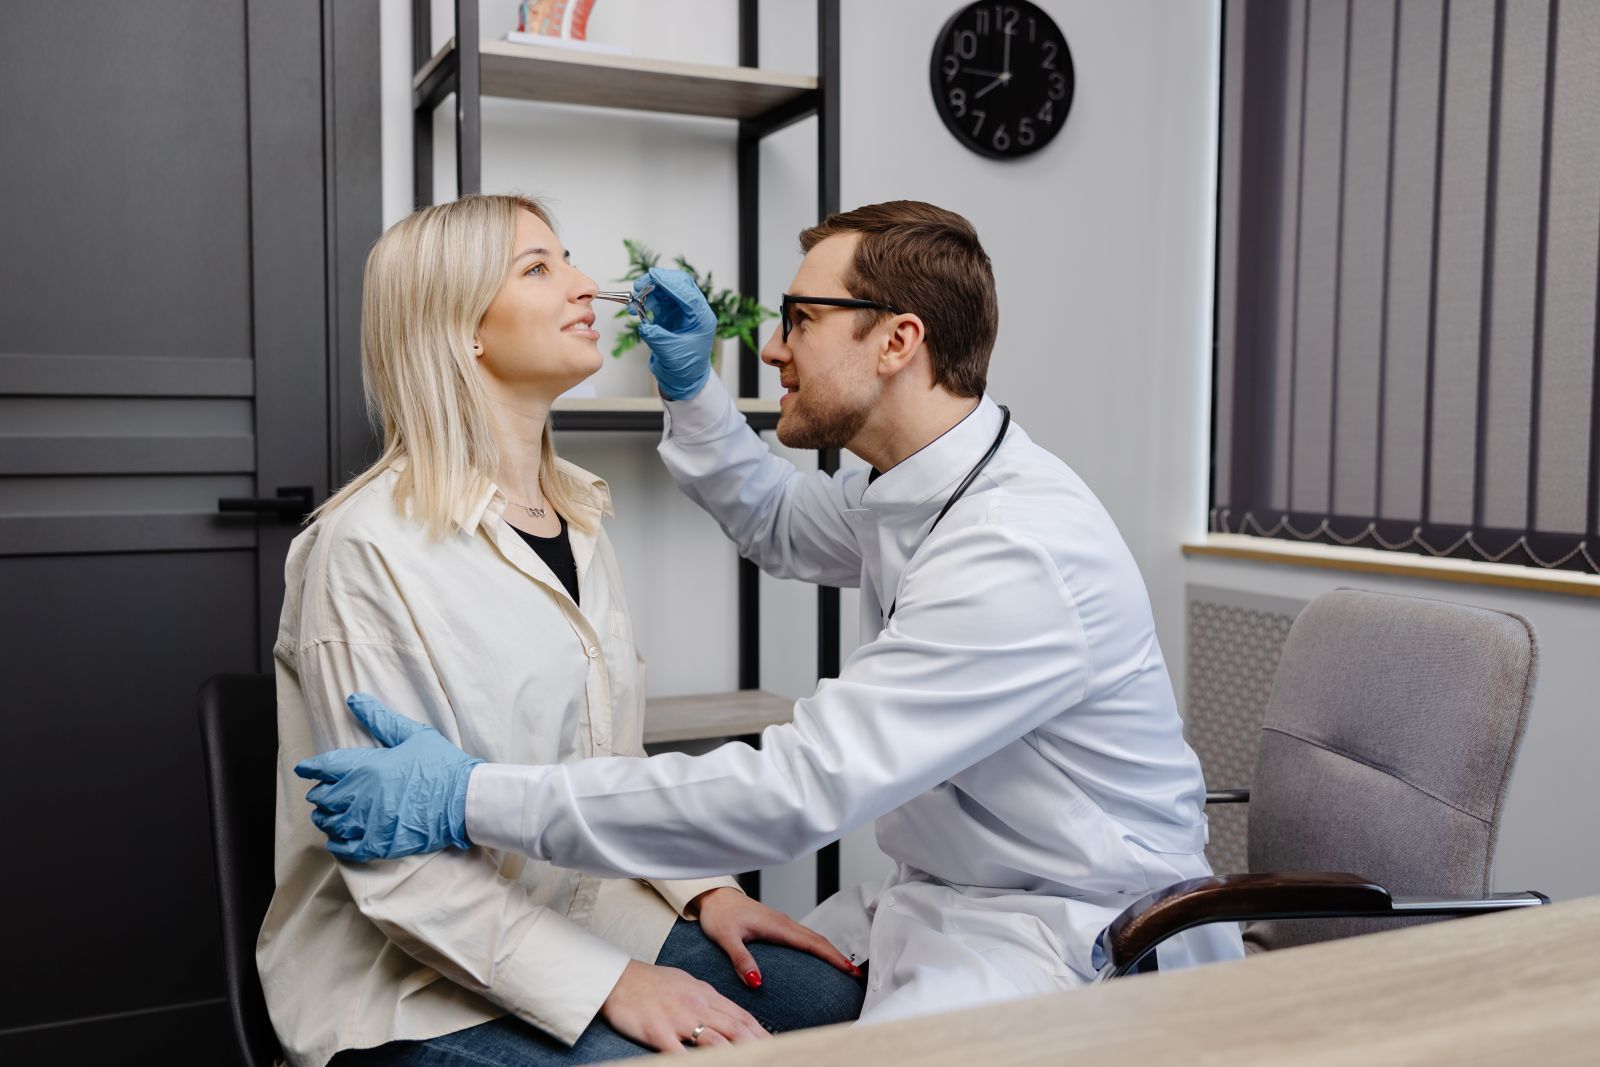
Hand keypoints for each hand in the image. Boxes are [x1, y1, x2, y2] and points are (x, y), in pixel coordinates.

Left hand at [293, 693, 482, 861]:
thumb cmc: (442, 764)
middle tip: (321, 793)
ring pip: (331, 823)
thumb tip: (354, 699)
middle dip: (319, 794)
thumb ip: (380, 719)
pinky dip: (336, 843)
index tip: (303, 768)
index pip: (326, 766)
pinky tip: (335, 839)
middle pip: (323, 797)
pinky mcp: (379, 843)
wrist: (465, 800)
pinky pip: (345, 848)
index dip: (310, 767)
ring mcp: (369, 822)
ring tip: (326, 814)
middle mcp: (361, 796)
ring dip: (325, 817)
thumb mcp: (413, 735)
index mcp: (368, 767)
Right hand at [600, 959, 769, 1053]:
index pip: (741, 1016)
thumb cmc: (651, 983)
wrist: (618, 977)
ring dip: (736, 1056)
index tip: (777, 1046)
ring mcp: (678, 1019)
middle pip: (736, 1029)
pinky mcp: (658, 1032)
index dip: (761, 1033)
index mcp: (705, 994)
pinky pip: (681, 1054)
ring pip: (716, 1042)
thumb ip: (708, 1000)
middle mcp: (697, 1005)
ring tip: (752, 1065)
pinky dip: (696, 1063)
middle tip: (776, 1059)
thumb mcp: (687, 985)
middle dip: (758, 1047)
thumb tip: (728, 1014)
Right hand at [633, 267, 715, 399]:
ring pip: (667, 289)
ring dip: (649, 289)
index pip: (688, 293)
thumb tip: (643, 326)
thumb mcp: (670, 353)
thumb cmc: (684, 367)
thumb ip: (657, 338)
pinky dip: (646, 299)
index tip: (653, 275)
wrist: (683, 378)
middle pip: (678, 284)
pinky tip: (635, 307)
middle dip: (658, 281)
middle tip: (639, 286)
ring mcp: (682, 310)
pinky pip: (659, 298)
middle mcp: (694, 310)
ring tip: (634, 298)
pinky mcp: (671, 313)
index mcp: (702, 318)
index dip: (670, 282)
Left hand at [691, 888, 860, 987]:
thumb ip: (741, 960)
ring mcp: (782, 923)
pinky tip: (818, 956)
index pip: (812, 943)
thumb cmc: (719, 915)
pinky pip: (804, 936)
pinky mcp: (777, 925)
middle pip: (819, 940)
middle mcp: (784, 922)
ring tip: (844, 968)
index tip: (849, 970)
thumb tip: (756, 982)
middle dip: (839, 957)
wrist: (713, 897)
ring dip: (830, 951)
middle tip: (855, 975)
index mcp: (777, 925)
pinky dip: (817, 947)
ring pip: (813, 937)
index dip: (832, 957)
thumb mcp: (725, 939)